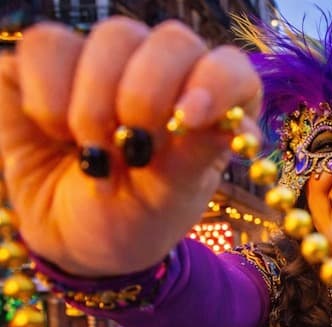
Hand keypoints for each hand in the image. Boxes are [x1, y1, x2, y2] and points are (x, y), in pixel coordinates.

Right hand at [0, 18, 261, 276]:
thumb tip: (237, 127)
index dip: (217, 83)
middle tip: (134, 148)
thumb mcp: (167, 199)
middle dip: (150, 95)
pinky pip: (48, 44)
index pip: (231, 68)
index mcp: (211, 106)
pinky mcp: (49, 59)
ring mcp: (109, 59)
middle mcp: (166, 72)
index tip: (189, 117)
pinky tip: (57, 134)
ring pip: (113, 37)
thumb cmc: (133, 219)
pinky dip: (48, 97)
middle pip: (173, 41)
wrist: (69, 240)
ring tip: (96, 155)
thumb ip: (198, 157)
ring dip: (98, 106)